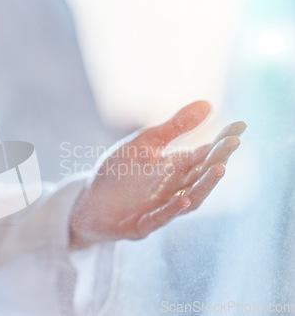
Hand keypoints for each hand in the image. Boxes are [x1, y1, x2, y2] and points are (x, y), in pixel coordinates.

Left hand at [69, 101, 245, 249]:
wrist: (88, 199)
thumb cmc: (118, 171)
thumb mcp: (143, 143)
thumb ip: (174, 127)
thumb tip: (208, 104)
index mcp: (175, 168)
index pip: (204, 154)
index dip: (222, 142)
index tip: (240, 126)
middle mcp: (173, 189)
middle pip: (200, 175)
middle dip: (217, 160)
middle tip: (232, 144)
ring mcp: (160, 208)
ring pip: (190, 200)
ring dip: (204, 186)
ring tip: (219, 169)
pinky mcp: (141, 225)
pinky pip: (160, 218)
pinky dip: (173, 209)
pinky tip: (184, 198)